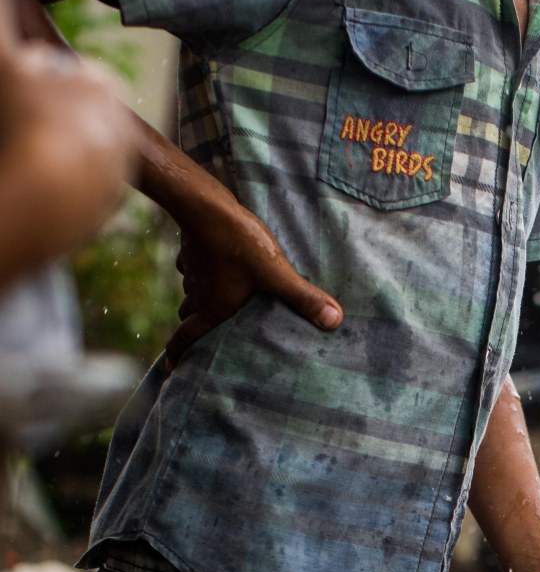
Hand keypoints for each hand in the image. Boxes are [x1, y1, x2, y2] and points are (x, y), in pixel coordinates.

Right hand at [0, 40, 133, 279]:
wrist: (38, 200)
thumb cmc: (19, 118)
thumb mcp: (3, 54)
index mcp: (103, 85)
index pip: (65, 74)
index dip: (34, 82)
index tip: (18, 95)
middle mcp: (122, 128)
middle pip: (71, 114)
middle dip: (46, 117)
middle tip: (18, 127)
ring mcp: (116, 170)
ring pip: (74, 150)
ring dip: (50, 150)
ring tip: (22, 154)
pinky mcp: (105, 207)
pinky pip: (75, 186)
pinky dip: (57, 184)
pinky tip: (34, 183)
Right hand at [165, 190, 342, 364]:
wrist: (205, 204)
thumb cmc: (239, 243)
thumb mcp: (277, 274)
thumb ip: (304, 298)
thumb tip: (335, 322)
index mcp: (212, 308)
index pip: (186, 337)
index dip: (177, 353)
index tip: (172, 367)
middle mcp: (197, 293)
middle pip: (187, 316)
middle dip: (193, 327)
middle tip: (198, 336)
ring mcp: (192, 270)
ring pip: (191, 291)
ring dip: (199, 299)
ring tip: (212, 302)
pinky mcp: (192, 247)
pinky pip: (193, 265)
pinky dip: (200, 271)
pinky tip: (213, 265)